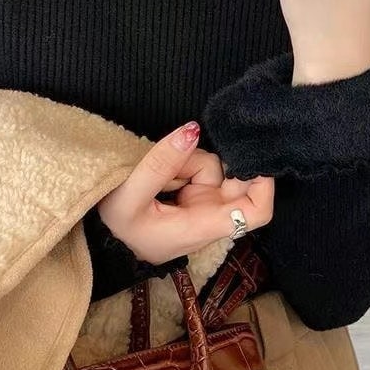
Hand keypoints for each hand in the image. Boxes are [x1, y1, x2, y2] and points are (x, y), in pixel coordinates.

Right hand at [95, 122, 274, 264]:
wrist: (104, 239)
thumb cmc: (117, 228)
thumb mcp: (128, 197)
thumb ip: (161, 162)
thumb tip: (193, 130)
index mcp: (203, 225)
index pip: (256, 213)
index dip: (264, 186)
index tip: (253, 160)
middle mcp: (211, 215)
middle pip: (239, 184)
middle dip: (216, 163)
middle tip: (187, 156)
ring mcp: (204, 202)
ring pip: (214, 168)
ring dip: (188, 161)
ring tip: (161, 173)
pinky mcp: (194, 192)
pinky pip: (198, 165)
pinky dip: (182, 163)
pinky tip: (163, 173)